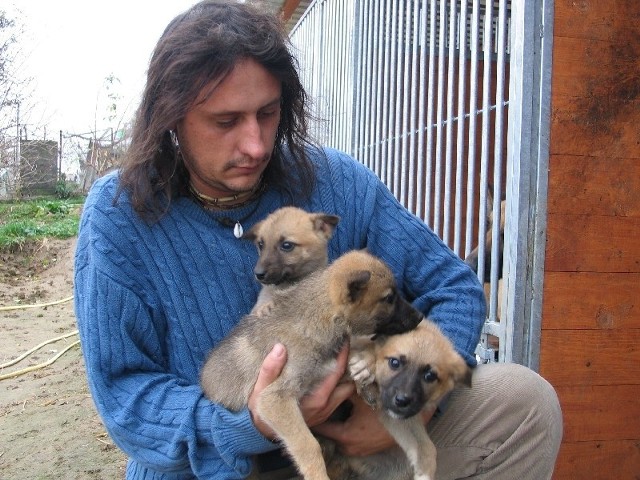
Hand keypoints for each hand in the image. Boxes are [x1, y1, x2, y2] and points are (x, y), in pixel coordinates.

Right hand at [248, 343, 354, 438]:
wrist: (262, 433)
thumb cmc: (263, 409)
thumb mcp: (260, 389)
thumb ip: (270, 370)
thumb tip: (279, 348)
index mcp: (316, 398)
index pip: (337, 372)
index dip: (343, 354)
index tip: (344, 337)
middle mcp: (325, 405)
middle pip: (347, 380)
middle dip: (347, 362)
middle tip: (343, 343)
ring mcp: (326, 411)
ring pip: (346, 390)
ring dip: (345, 375)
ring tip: (338, 357)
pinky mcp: (324, 415)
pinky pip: (339, 396)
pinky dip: (339, 384)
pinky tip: (330, 372)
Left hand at [312, 394, 436, 456]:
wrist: (408, 426)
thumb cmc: (384, 412)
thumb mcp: (362, 398)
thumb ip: (346, 388)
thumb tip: (333, 375)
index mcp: (344, 436)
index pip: (321, 427)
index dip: (315, 415)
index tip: (309, 406)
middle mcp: (348, 447)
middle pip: (329, 432)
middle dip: (325, 419)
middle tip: (319, 405)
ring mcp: (357, 450)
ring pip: (339, 436)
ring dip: (337, 425)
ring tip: (332, 409)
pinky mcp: (364, 449)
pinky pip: (349, 439)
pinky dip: (347, 429)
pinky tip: (348, 416)